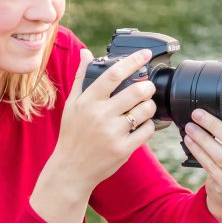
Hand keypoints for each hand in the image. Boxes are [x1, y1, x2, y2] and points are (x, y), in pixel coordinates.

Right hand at [50, 48, 157, 193]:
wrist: (71, 168)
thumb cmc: (72, 134)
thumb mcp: (71, 105)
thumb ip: (81, 78)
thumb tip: (86, 53)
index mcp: (88, 101)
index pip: (114, 75)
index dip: (133, 61)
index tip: (145, 54)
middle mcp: (100, 115)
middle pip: (136, 91)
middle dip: (148, 87)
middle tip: (147, 88)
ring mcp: (113, 133)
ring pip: (145, 111)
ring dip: (150, 106)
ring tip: (144, 107)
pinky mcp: (123, 149)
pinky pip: (147, 131)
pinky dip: (149, 125)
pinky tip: (142, 124)